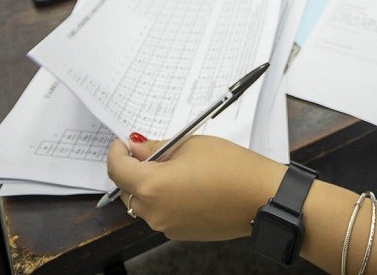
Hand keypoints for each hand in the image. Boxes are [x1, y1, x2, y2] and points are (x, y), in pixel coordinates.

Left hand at [106, 135, 283, 240]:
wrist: (260, 196)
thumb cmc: (231, 168)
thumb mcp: (190, 145)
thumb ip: (156, 147)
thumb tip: (136, 147)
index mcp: (152, 186)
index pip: (116, 170)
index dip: (116, 152)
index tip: (123, 143)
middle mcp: (154, 211)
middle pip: (126, 189)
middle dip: (132, 169)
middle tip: (149, 151)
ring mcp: (166, 225)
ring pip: (142, 203)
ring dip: (146, 185)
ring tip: (171, 167)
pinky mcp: (179, 233)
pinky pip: (160, 213)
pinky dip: (162, 199)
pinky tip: (183, 184)